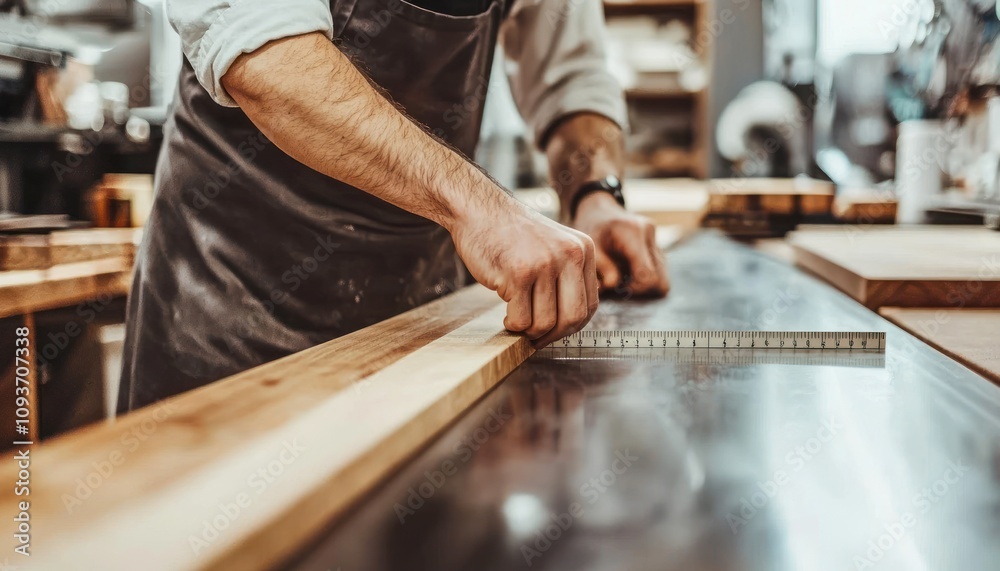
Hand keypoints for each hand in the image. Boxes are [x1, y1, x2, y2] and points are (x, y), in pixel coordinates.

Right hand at [452, 198, 599, 348]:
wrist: (480, 210)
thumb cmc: (512, 235)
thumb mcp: (554, 246)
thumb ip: (568, 276)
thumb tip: (572, 322)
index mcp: (583, 250)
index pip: (590, 305)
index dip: (572, 327)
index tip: (554, 333)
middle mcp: (569, 255)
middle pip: (573, 318)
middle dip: (552, 336)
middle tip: (536, 338)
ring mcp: (544, 264)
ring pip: (545, 322)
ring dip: (528, 330)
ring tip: (516, 319)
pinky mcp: (518, 274)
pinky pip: (521, 319)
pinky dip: (512, 324)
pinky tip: (506, 314)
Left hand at [571, 192, 669, 295]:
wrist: (599, 209)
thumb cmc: (592, 227)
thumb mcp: (590, 247)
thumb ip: (602, 269)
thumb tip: (612, 288)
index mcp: (634, 235)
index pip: (648, 276)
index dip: (635, 290)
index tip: (619, 289)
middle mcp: (650, 236)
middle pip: (661, 281)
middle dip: (642, 290)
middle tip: (622, 286)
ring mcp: (656, 241)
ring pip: (663, 278)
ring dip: (644, 283)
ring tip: (623, 277)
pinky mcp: (657, 246)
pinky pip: (659, 271)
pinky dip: (645, 276)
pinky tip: (627, 271)